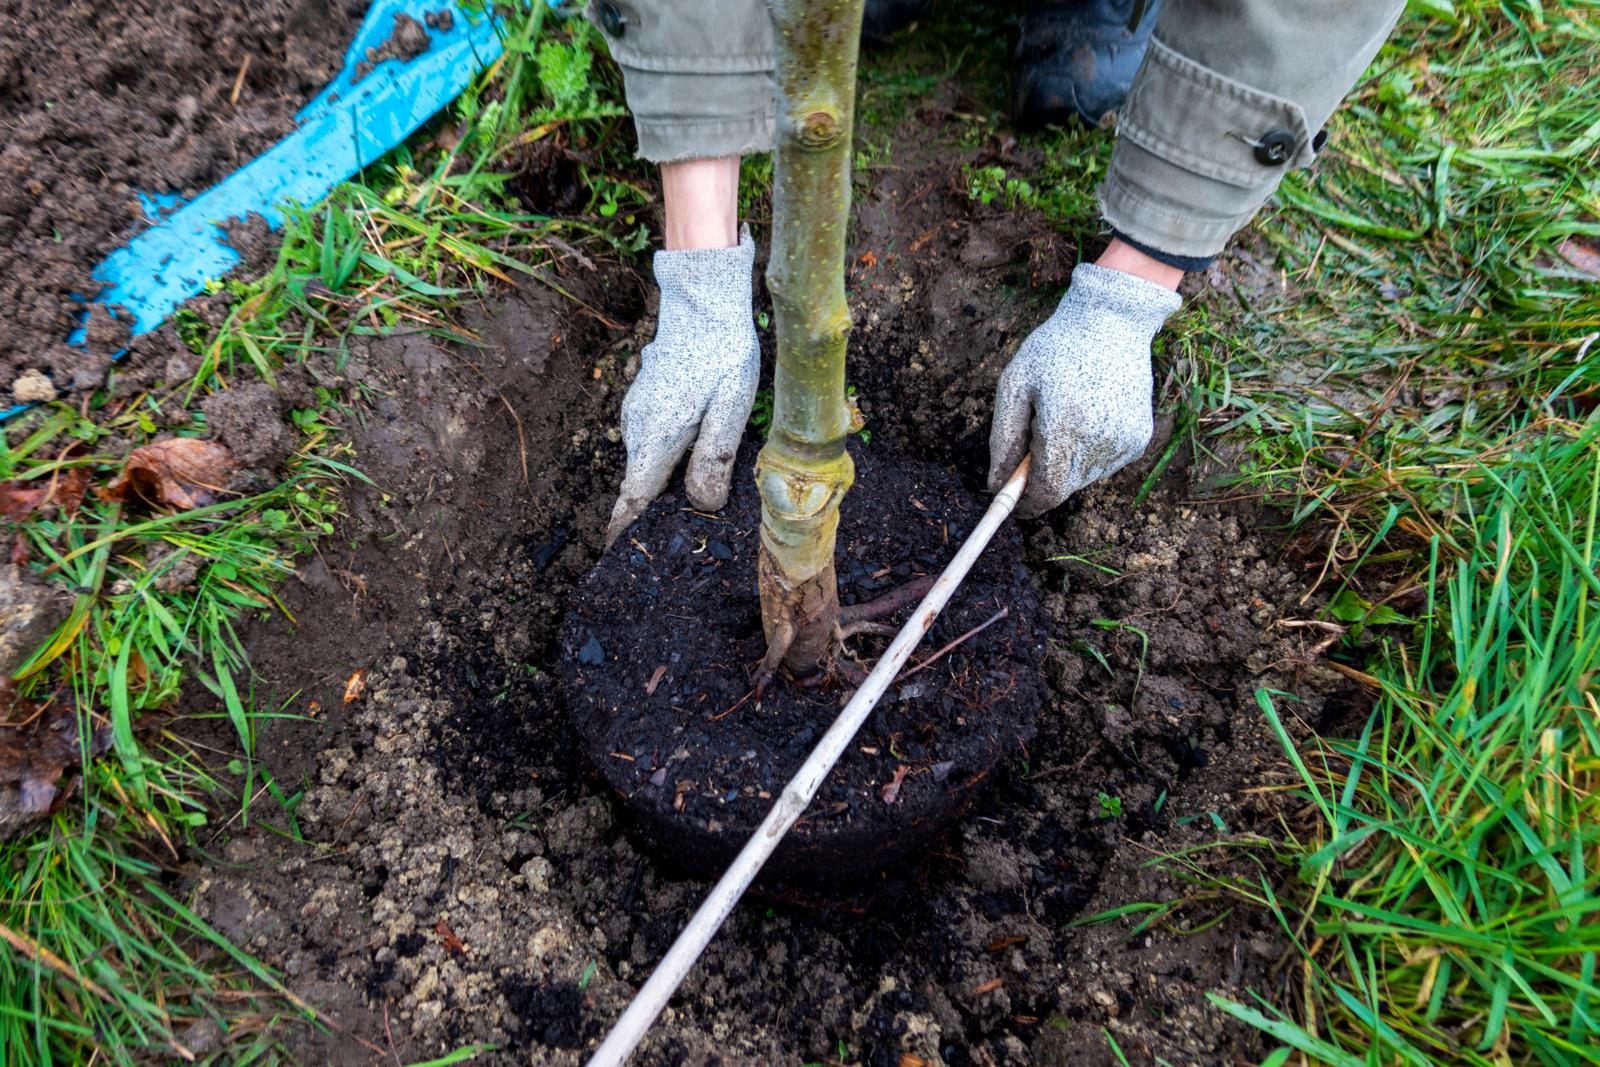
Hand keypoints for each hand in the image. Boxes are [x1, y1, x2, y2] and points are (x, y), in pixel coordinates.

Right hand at [605, 228, 759, 546]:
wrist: (702, 300)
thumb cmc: (722, 352)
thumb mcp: (731, 407)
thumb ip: (714, 458)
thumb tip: (701, 505)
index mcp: (657, 436)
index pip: (632, 499)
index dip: (625, 531)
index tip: (620, 559)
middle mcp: (637, 428)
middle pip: (641, 486)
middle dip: (654, 513)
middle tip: (682, 538)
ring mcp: (636, 413)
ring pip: (647, 464)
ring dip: (663, 484)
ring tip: (694, 503)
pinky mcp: (643, 402)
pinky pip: (650, 443)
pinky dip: (665, 459)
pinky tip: (694, 458)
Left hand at [987, 261, 1181, 515]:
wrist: (1112, 321)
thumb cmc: (1054, 349)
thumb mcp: (1014, 385)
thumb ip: (1002, 440)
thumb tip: (995, 484)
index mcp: (1064, 426)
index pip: (1045, 492)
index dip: (1026, 503)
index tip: (1011, 502)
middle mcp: (1099, 440)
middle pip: (1063, 489)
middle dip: (1042, 478)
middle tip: (1034, 441)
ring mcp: (1124, 441)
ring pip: (1083, 478)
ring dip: (1066, 463)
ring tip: (1065, 416)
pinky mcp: (1139, 438)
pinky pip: (1104, 463)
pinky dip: (1089, 452)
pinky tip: (1088, 415)